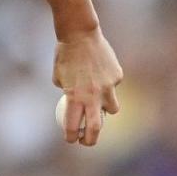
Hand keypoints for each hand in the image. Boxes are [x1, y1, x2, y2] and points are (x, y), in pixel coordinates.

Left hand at [53, 27, 122, 145]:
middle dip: (92, 139)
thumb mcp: (58, 76)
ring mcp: (108, 87)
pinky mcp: (117, 77)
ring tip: (99, 102)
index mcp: (74, 96)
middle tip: (87, 141)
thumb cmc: (64, 54)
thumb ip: (67, 91)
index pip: (73, 125)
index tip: (71, 139)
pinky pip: (114, 86)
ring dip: (106, 109)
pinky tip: (100, 71)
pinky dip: (108, 84)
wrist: (79, 34)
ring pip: (112, 108)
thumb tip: (73, 103)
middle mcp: (92, 95)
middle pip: (96, 127)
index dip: (71, 136)